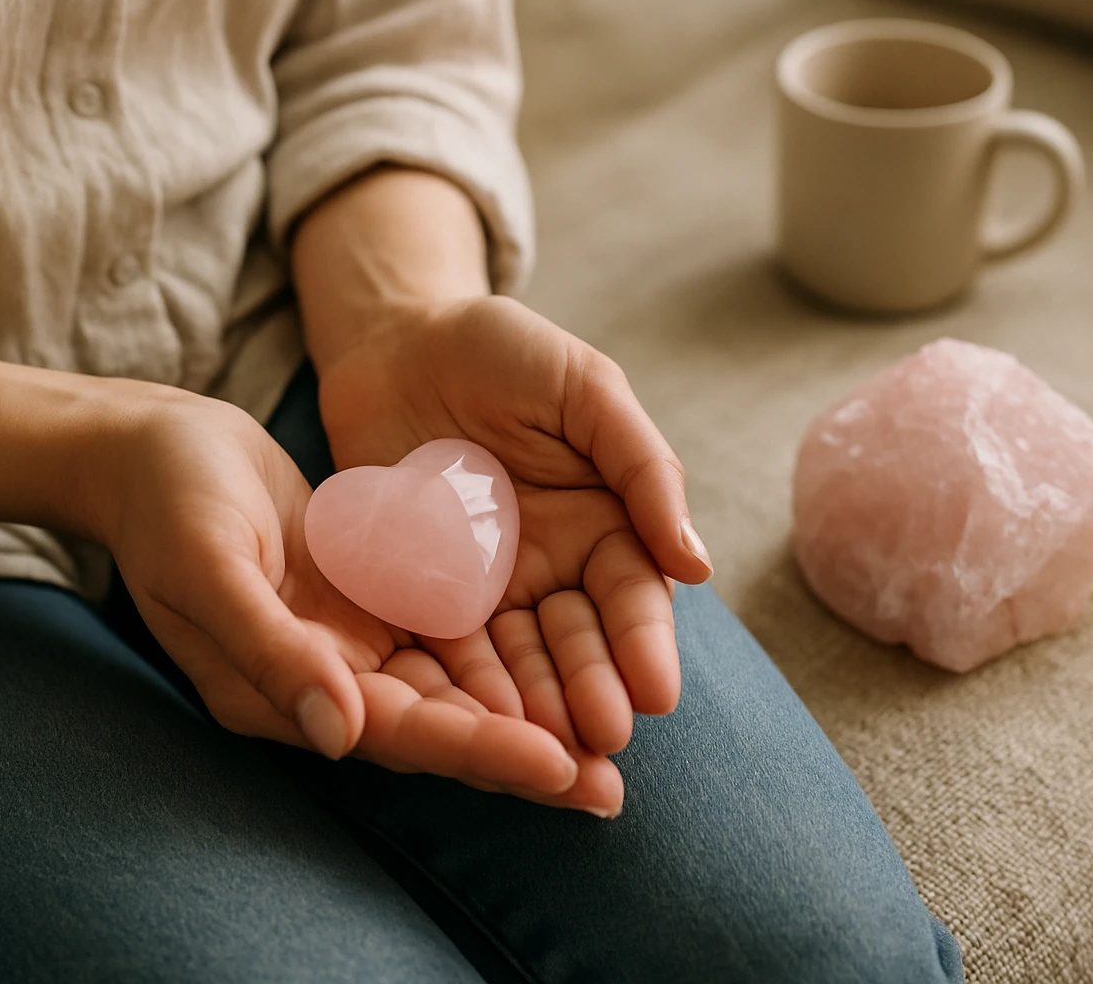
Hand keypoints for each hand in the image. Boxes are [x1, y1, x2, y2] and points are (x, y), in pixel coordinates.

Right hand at [88, 388, 582, 799]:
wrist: (152, 447)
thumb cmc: (167, 502)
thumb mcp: (210, 567)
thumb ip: (272, 649)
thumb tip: (341, 734)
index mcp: (281, 693)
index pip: (398, 732)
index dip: (478, 750)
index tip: (558, 765)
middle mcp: (327, 680)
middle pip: (441, 728)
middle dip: (522, 758)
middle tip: (612, 786)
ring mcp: (351, 642)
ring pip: (455, 689)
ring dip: (526, 714)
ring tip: (609, 736)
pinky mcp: (370, 598)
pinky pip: (447, 635)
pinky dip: (501, 653)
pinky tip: (562, 653)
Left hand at [315, 296, 714, 815]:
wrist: (395, 339)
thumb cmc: (502, 353)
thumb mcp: (585, 391)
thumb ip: (643, 467)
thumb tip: (697, 564)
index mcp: (604, 525)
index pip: (632, 596)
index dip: (643, 644)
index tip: (654, 693)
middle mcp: (551, 570)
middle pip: (577, 643)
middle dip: (592, 691)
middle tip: (601, 737)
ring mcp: (484, 589)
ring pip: (515, 660)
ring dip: (533, 708)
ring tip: (545, 752)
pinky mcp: (417, 594)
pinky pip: (442, 648)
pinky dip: (462, 687)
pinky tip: (473, 725)